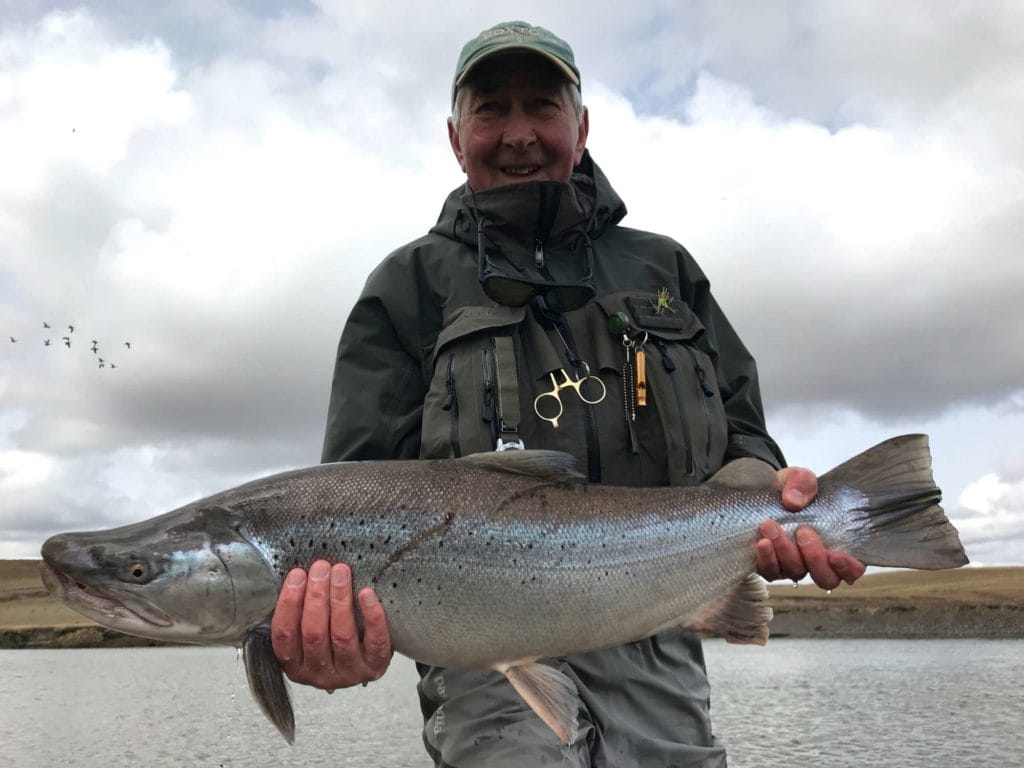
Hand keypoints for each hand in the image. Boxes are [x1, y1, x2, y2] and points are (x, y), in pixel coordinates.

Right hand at [271, 560, 392, 689]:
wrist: (365, 664)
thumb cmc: (330, 640)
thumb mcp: (306, 635)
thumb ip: (298, 613)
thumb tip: (297, 575)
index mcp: (295, 666)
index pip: (284, 635)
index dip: (289, 603)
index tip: (297, 574)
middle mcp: (319, 675)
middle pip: (314, 633)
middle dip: (316, 596)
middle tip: (321, 567)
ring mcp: (349, 674)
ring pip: (342, 635)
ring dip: (340, 599)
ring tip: (341, 572)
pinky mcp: (375, 666)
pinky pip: (374, 641)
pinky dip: (371, 615)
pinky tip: (367, 593)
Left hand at [754, 466, 865, 589]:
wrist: (761, 491)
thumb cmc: (790, 490)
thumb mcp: (800, 479)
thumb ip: (803, 484)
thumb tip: (794, 501)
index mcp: (836, 544)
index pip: (853, 570)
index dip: (848, 568)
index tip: (836, 554)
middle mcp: (817, 561)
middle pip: (826, 579)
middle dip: (815, 558)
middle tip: (803, 531)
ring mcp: (793, 566)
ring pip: (796, 573)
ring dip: (785, 551)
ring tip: (771, 526)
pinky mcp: (771, 567)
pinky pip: (771, 572)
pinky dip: (767, 559)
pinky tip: (762, 542)